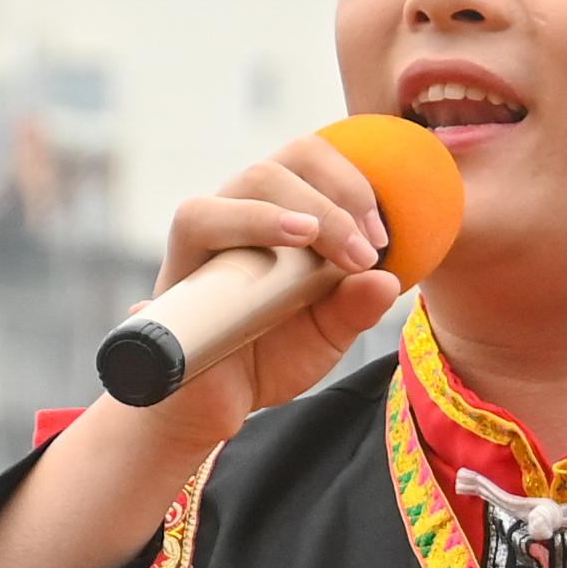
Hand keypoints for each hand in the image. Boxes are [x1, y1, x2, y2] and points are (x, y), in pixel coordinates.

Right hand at [146, 137, 408, 437]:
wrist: (215, 406)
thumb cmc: (269, 357)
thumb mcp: (327, 335)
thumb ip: (355, 308)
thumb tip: (388, 280)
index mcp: (278, 218)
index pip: (310, 161)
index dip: (351, 183)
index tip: (383, 238)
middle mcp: (238, 217)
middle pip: (278, 165)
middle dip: (334, 195)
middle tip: (366, 250)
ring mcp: (205, 241)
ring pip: (245, 185)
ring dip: (292, 208)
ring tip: (328, 243)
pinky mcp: (178, 268)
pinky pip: (197, 222)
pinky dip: (246, 222)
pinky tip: (286, 243)